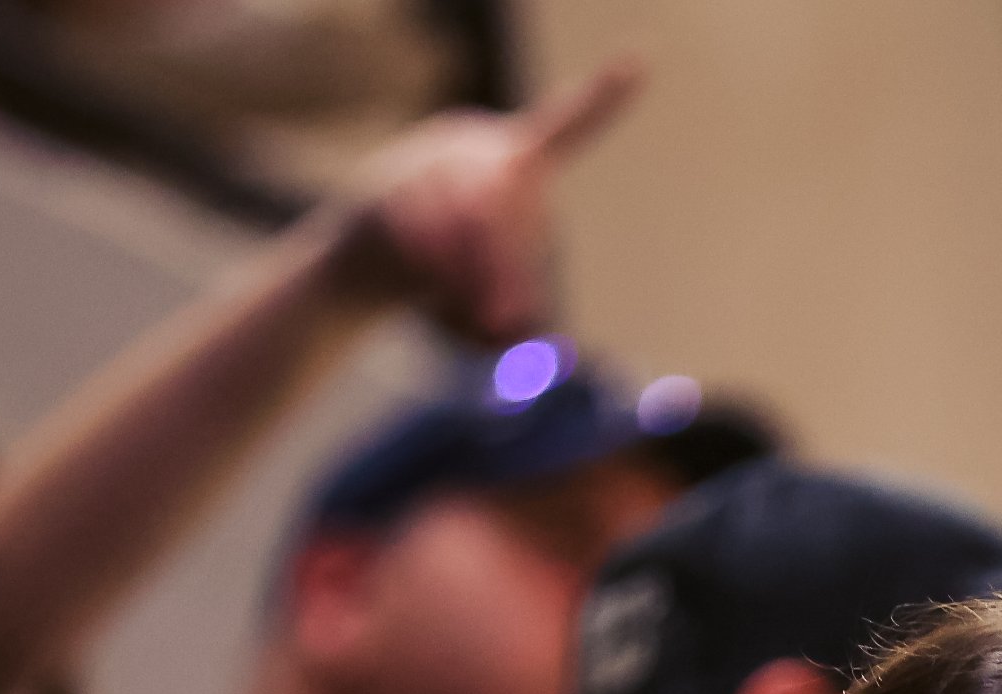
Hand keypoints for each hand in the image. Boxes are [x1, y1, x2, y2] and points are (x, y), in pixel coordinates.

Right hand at [320, 64, 642, 342]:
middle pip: (506, 206)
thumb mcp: (489, 320)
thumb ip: (516, 328)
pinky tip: (415, 277)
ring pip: (463, 219)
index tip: (642, 57)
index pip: (566, 127)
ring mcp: (429, 157)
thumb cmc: (444, 290)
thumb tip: (513, 325)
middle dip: (504, 271)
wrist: (359, 273)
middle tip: (502, 321)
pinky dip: (424, 266)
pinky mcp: (384, 184)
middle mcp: (477, 146)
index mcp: (518, 169)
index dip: (604, 96)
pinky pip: (415, 226)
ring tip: (458, 308)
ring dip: (465, 277)